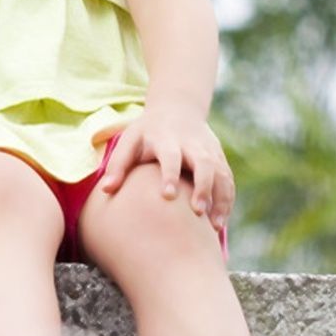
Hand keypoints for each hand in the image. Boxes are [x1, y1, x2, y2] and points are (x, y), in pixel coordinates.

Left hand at [98, 107, 235, 229]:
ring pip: (221, 174)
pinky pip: (228, 180)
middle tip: (198, 212)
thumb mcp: (130, 139)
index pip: (171, 156)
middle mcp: (192, 145)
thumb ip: (118, 164)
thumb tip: (106, 190)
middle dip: (203, 187)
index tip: (168, 196)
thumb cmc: (148, 132)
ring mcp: (209, 151)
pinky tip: (220, 223)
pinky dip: (227, 201)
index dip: (170, 175)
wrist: (178, 109)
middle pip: (204, 163)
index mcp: (167, 139)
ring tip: (215, 227)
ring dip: (220, 199)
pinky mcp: (220, 158)